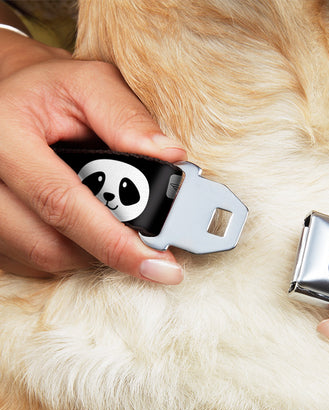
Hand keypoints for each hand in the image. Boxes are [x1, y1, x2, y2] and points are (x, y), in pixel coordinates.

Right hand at [0, 30, 185, 282]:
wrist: (8, 95)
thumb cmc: (51, 90)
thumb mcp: (90, 84)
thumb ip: (128, 118)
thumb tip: (170, 157)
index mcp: (4, 135)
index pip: (62, 203)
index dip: (115, 242)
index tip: (160, 265)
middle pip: (50, 244)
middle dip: (109, 250)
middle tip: (148, 246)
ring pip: (43, 258)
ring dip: (90, 250)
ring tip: (112, 222)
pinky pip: (31, 260)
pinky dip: (69, 250)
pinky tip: (84, 225)